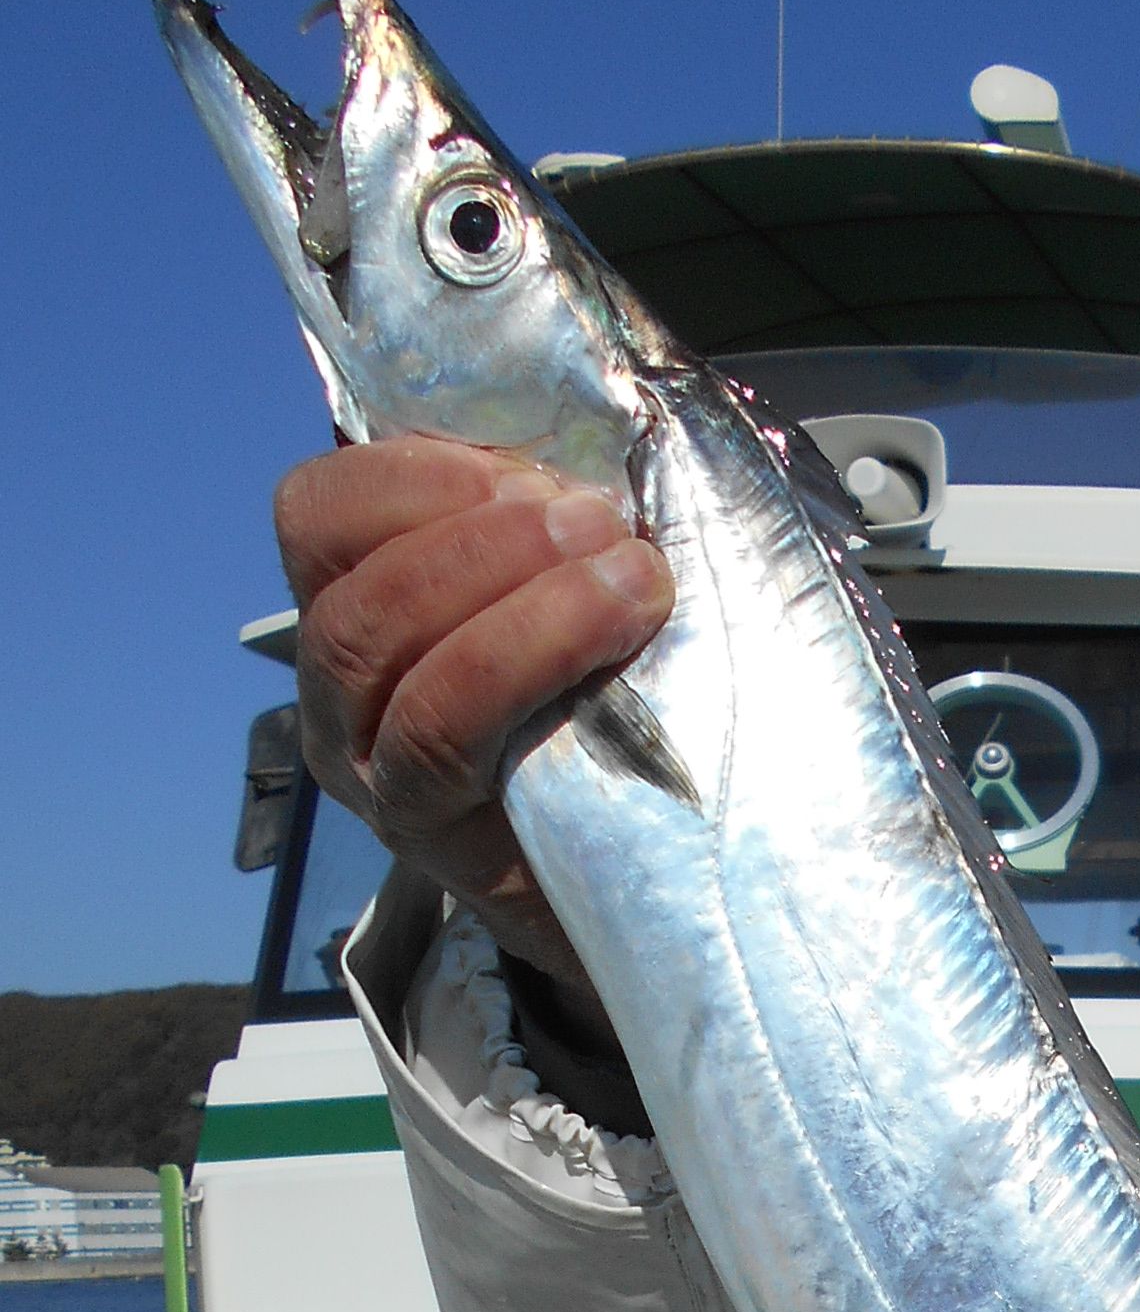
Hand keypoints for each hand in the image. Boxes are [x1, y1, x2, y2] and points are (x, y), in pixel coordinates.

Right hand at [275, 437, 674, 1007]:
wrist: (650, 885)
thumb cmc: (610, 729)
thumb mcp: (565, 604)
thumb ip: (545, 531)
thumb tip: (593, 426)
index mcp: (355, 612)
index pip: (318, 514)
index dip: (413, 471)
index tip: (527, 474)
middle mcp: (340, 699)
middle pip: (350, 588)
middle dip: (478, 536)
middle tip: (595, 523)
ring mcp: (371, 774)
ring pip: (383, 652)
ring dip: (510, 590)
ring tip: (627, 574)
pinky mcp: (425, 835)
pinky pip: (440, 733)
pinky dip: (525, 659)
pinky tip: (613, 628)